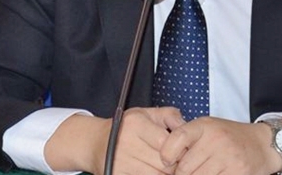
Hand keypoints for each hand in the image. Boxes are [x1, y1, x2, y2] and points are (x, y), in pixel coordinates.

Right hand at [46, 107, 185, 174]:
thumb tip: (187, 127)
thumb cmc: (127, 127)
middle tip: (177, 165)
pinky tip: (153, 172)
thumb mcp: (147, 113)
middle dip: (174, 166)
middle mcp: (125, 142)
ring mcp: (119, 162)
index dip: (179, 151)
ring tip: (166, 170)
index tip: (182, 153)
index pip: (167, 144)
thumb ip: (170, 116)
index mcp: (135, 123)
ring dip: (164, 174)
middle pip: (163, 164)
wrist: (95, 142)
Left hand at [160, 117, 281, 174]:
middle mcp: (216, 139)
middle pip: (184, 168)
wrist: (262, 144)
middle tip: (186, 172)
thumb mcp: (208, 129)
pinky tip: (214, 174)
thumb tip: (164, 161)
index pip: (177, 138)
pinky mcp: (237, 172)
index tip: (167, 162)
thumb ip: (187, 140)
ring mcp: (228, 157)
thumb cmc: (229, 138)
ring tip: (202, 172)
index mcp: (205, 126)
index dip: (167, 154)